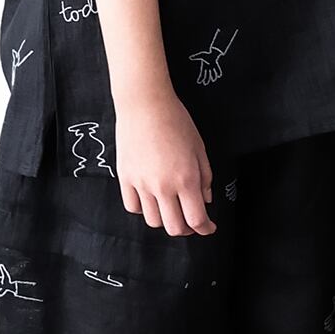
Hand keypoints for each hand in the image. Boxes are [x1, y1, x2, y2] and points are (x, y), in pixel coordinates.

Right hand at [113, 86, 215, 235]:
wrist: (145, 104)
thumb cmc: (177, 121)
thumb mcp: (199, 148)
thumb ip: (205, 177)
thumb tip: (205, 200)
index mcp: (186, 179)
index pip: (196, 219)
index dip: (205, 228)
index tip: (209, 227)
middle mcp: (163, 187)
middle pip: (174, 227)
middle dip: (186, 229)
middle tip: (191, 221)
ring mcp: (141, 184)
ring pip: (153, 221)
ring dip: (165, 219)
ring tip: (171, 208)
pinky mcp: (125, 178)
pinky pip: (133, 207)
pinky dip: (144, 209)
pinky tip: (151, 199)